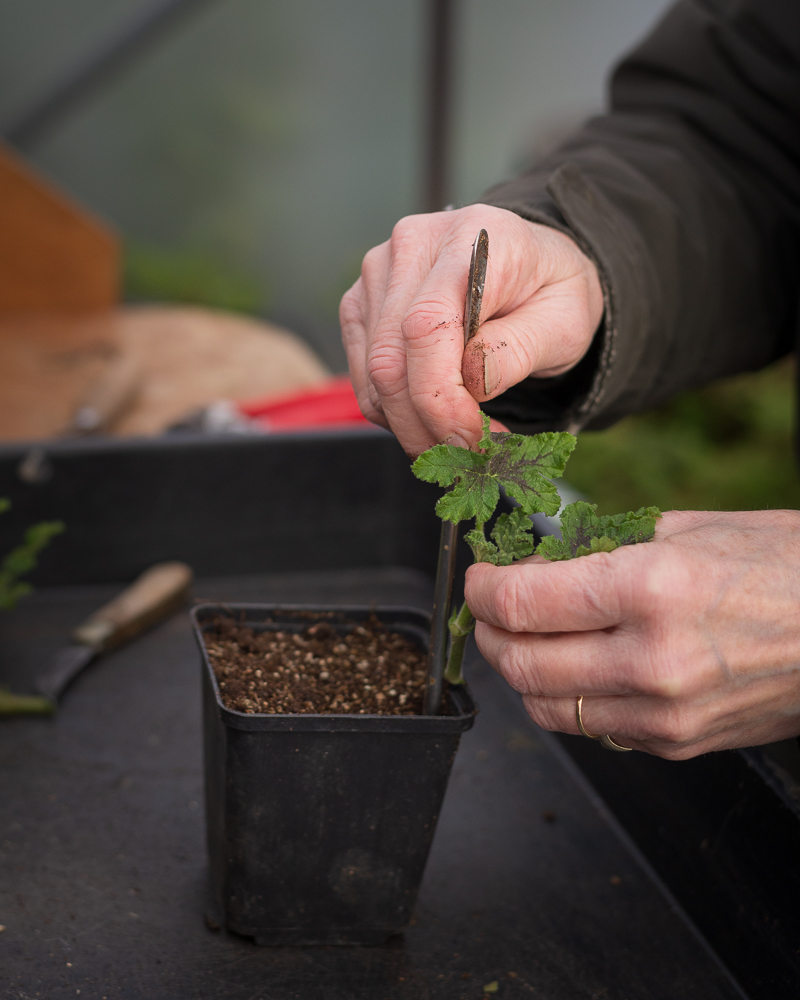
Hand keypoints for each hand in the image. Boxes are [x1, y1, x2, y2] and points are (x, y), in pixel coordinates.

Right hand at [340, 204, 602, 456]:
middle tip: (470, 459)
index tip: (473, 443)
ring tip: (462, 439)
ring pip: (372, 378)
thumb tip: (471, 382)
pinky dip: (397, 413)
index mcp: (471, 238)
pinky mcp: (362, 304)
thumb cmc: (551, 292)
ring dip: (413, 427)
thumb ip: (518, 349)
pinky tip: (437, 416)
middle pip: (390, 360)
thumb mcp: (564, 322)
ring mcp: (379, 272)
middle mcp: (412, 245)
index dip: (441, 399)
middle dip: (427, 426)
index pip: (427, 328)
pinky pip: (364, 379)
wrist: (531, 267)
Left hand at [465, 510, 799, 758]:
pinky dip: (568, 697)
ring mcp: (664, 715)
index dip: (484, 589)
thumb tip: (535, 562)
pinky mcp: (676, 745)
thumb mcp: (686, 529)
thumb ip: (600, 549)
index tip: (481, 578)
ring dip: (522, 669)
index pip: (522, 603)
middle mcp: (651, 662)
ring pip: (545, 707)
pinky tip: (581, 664)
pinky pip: (591, 728)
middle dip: (490, 632)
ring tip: (528, 637)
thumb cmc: (780, 565)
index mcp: (651, 589)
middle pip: (521, 663)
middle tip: (491, 608)